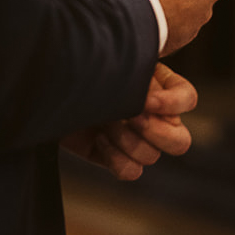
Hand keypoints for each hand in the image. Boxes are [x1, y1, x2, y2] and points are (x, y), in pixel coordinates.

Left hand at [62, 64, 196, 179]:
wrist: (47, 81)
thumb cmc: (83, 63)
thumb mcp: (116, 62)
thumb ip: (140, 76)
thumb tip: (152, 101)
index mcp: (158, 87)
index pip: (188, 100)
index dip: (173, 104)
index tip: (146, 99)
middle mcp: (151, 115)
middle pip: (180, 142)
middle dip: (156, 132)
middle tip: (131, 117)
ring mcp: (133, 138)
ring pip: (151, 156)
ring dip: (128, 141)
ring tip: (105, 122)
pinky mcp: (112, 156)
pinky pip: (131, 172)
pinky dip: (116, 159)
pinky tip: (98, 139)